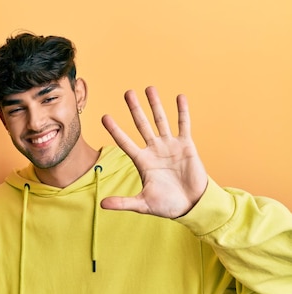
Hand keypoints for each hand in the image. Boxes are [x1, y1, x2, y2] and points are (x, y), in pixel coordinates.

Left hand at [100, 86, 207, 217]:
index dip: (115, 129)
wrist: (192, 205)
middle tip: (127, 92)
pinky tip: (179, 97)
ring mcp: (170, 146)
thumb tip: (101, 205)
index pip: (125, 142)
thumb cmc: (167, 205)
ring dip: (155, 105)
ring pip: (161, 120)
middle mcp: (154, 150)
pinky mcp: (186, 145)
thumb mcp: (143, 204)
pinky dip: (182, 111)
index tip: (104, 116)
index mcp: (142, 161)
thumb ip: (123, 202)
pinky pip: (184, 125)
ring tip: (149, 88)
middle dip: (134, 109)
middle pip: (141, 125)